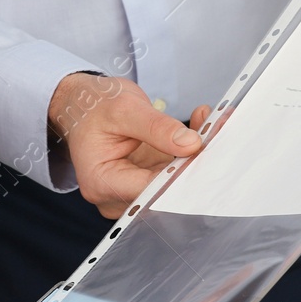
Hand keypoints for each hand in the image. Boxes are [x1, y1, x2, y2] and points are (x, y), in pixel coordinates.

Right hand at [48, 74, 203, 217]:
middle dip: (193, 164)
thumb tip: (191, 144)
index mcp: (101, 183)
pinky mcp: (147, 183)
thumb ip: (157, 127)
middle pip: (163, 192)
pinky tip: (201, 130)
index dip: (178, 174)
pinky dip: (189, 155)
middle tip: (217, 132)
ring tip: (212, 125)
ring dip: (195, 158)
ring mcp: (132, 192)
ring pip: (173, 185)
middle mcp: (115, 196)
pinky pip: (174, 175)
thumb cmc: (93, 107)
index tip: (204, 151)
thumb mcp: (125, 108)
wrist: (83, 105)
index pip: (148, 190)